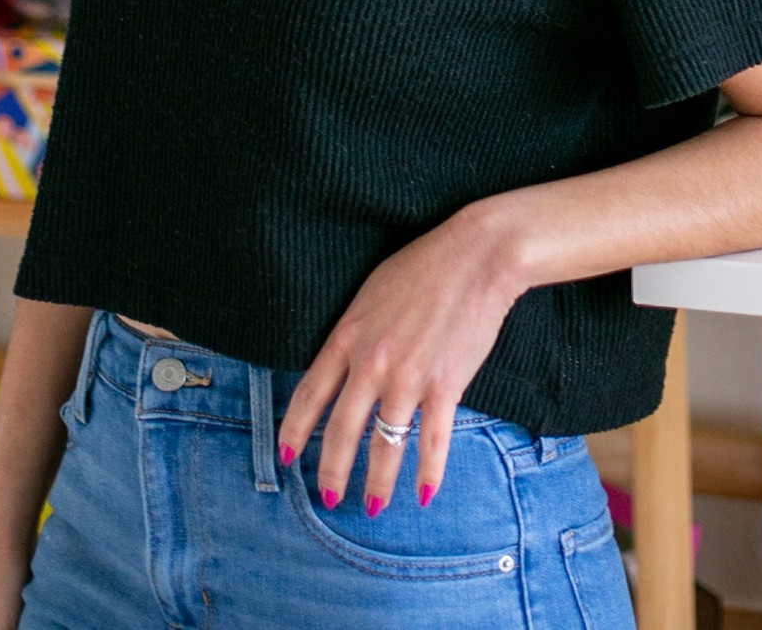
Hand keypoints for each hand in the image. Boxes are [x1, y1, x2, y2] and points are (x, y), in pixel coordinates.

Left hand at [275, 205, 520, 515]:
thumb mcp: (371, 291)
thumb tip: (345, 362)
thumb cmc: (424, 266)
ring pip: (384, 444)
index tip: (286, 456)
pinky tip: (423, 494)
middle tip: (328, 499)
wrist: (475, 256)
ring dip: (377, 483)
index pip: (310, 392)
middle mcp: (371, 362)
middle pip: (342, 429)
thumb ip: (356, 330)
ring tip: (374, 507)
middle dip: (332, 470)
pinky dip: (428, 472)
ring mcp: (408, 377)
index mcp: (348, 336)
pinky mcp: (445, 385)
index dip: (295, 428)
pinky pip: (431, 441)